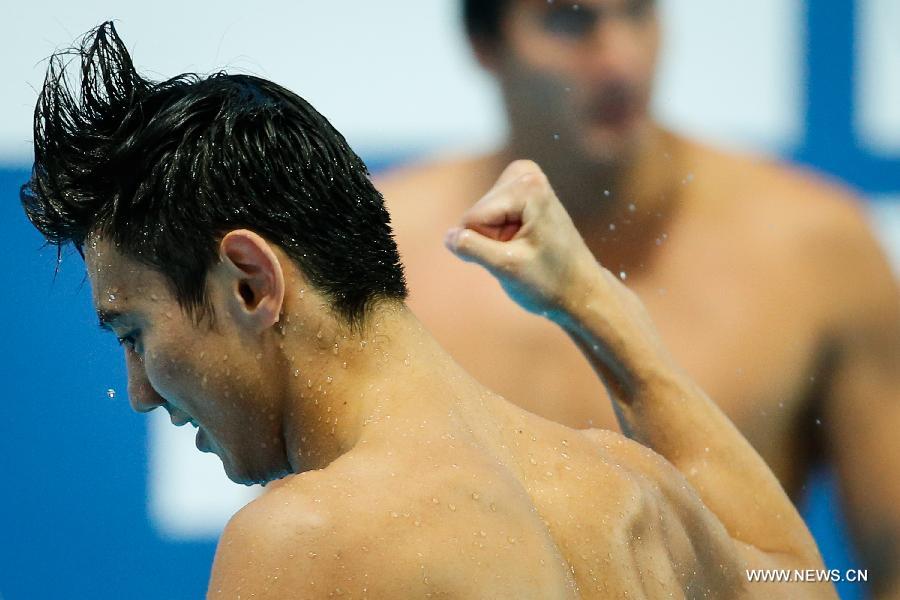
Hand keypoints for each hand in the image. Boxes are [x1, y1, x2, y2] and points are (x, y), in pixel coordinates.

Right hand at [444, 160, 596, 320]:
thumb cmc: (550, 282)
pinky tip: (524, 241)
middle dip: (492, 241)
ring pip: (478, 218)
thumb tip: (447, 237)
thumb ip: (473, 248)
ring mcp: (523, 180)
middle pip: (475, 215)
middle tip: (524, 252)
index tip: (521, 255)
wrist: (580, 290)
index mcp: (527, 186)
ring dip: (496, 240)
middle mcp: (526, 174)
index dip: (488, 246)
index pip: (473, 219)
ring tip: (527, 248)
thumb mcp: (507, 267)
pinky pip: (487, 217)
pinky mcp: (518, 190)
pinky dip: (499, 235)